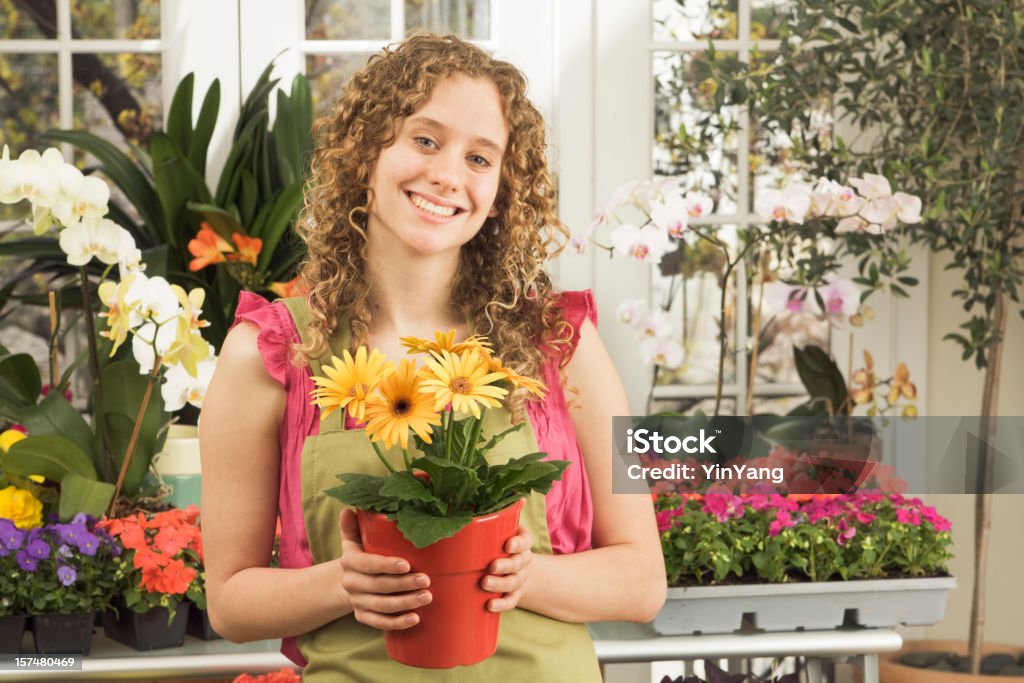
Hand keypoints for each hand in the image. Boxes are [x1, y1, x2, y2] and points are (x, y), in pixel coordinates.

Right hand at [338, 508, 431, 629]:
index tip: (407, 564)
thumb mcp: (353, 539)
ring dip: (405, 603)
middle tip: (427, 580)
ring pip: (382, 606)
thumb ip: (352, 526)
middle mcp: (351, 583)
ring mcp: (357, 602)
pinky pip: (380, 623)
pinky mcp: (364, 616)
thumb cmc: (360, 554)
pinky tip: (415, 618)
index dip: (386, 565)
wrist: (345, 582)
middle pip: (379, 586)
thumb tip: (349, 509)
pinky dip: (397, 623)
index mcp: (349, 562)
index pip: (367, 564)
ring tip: (427, 597)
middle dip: (404, 584)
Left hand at [481, 525, 533, 612]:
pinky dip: (502, 604)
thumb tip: (463, 514)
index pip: (525, 541)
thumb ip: (484, 525)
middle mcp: (522, 560)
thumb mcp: (495, 534)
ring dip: (500, 584)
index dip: (519, 543)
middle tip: (492, 566)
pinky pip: (511, 601)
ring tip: (485, 583)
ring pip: (514, 582)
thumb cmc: (496, 546)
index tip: (508, 545)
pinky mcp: (514, 594)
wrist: (514, 570)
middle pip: (519, 562)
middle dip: (506, 565)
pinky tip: (490, 605)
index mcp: (520, 543)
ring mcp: (519, 578)